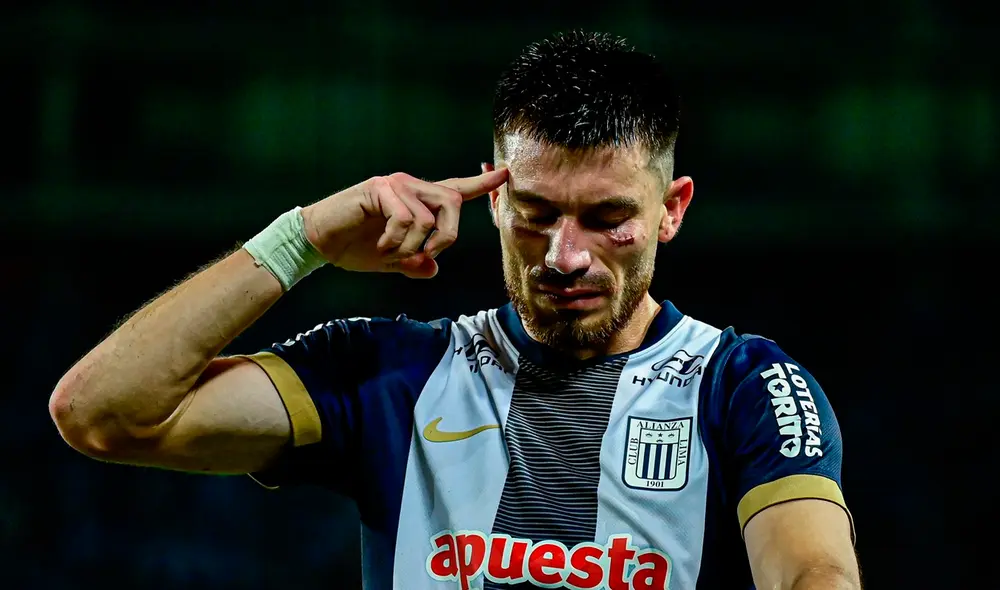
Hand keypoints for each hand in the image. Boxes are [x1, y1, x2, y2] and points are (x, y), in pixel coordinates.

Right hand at [300, 168, 507, 278]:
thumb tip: (433, 268)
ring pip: (428, 217)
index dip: (482, 183)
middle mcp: (410, 186)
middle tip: (424, 255)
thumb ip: (415, 263)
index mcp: (418, 200)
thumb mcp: (392, 261)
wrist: (320, 243)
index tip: (504, 174)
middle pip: (453, 201)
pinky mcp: (379, 188)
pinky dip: (397, 241)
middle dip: (446, 236)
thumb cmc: (354, 247)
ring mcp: (395, 184)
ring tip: (392, 254)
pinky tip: (381, 247)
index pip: (455, 188)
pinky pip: (406, 218)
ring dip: (412, 246)